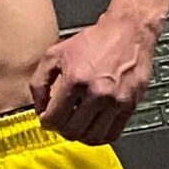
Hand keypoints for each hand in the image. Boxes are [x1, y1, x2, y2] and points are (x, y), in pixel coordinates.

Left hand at [29, 13, 155, 143]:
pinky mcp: (130, 106)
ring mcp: (115, 101)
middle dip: (61, 129)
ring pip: (92, 137)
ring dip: (80, 135)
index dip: (47, 122)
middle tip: (60, 122)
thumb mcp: (55, 53)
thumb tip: (39, 106)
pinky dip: (99, 136)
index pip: (55, 118)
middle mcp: (97, 93)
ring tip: (76, 125)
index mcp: (76, 79)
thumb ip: (39, 81)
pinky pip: (112, 134)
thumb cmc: (94, 40)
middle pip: (73, 131)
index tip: (47, 119)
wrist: (127, 32)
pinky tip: (92, 126)